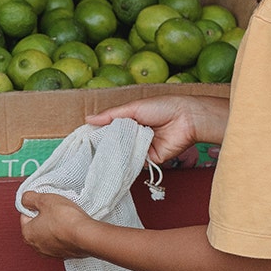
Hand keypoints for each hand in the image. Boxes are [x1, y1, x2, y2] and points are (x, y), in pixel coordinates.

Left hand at [20, 192, 94, 258]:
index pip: (25, 215)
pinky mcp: (64, 254)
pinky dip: (64, 234)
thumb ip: (29, 198)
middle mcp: (37, 246)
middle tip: (55, 209)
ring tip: (64, 217)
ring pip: (49, 234)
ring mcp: (51, 252)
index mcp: (27, 234)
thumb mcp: (44, 200)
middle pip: (36, 226)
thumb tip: (25, 199)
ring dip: (55, 225)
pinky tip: (71, 227)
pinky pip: (61, 241)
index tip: (44, 202)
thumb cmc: (66, 220)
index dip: (35, 205)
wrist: (86, 235)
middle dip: (45, 216)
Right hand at [85, 95, 227, 163]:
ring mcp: (142, 149)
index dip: (98, 134)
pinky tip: (118, 162)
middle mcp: (135, 136)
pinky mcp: (150, 160)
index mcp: (130, 121)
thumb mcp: (133, 108)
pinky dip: (128, 162)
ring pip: (124, 155)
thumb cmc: (163, 107)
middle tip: (88, 151)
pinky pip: (135, 164)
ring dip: (116, 154)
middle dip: (105, 146)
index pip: (110, 129)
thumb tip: (88, 119)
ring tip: (100, 156)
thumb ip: (111, 115)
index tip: (84, 139)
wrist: (186, 119)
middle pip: (116, 144)